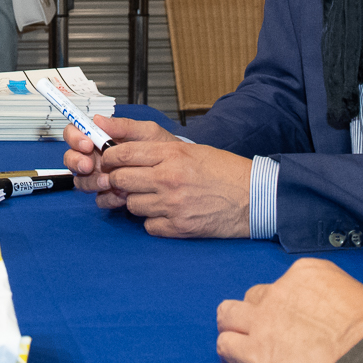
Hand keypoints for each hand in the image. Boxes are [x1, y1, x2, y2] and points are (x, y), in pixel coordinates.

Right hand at [62, 115, 178, 198]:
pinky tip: (120, 196)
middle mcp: (96, 157)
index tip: (87, 143)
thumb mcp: (147, 132)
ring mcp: (101, 177)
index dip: (75, 137)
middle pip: (71, 158)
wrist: (180, 174)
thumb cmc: (163, 148)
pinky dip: (107, 197)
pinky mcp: (110, 195)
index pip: (75, 133)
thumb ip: (123, 125)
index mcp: (101, 139)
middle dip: (77, 161)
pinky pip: (99, 198)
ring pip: (81, 180)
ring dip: (91, 181)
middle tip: (90, 165)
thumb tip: (98, 118)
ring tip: (108, 182)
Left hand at [89, 138, 254, 238]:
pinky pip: (148, 226)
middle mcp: (169, 178)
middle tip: (124, 180)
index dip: (109, 157)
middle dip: (117, 180)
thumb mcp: (190, 148)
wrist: (254, 196)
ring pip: (131, 204)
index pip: (122, 154)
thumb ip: (153, 145)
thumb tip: (117, 136)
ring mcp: (173, 205)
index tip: (109, 160)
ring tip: (152, 196)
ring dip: (136, 201)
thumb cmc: (223, 170)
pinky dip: (152, 221)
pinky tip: (165, 212)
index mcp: (171, 154)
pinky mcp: (179, 227)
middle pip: (120, 179)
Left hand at [216, 259, 362, 362]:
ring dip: (234, 327)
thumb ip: (353, 302)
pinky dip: (230, 352)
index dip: (291, 303)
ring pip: (229, 315)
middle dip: (260, 312)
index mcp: (309, 273)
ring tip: (243, 341)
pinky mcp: (256, 351)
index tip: (301, 319)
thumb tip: (361, 315)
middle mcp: (281, 290)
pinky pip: (227, 346)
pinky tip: (240, 360)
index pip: (287, 283)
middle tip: (271, 331)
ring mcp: (265, 320)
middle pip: (255, 297)